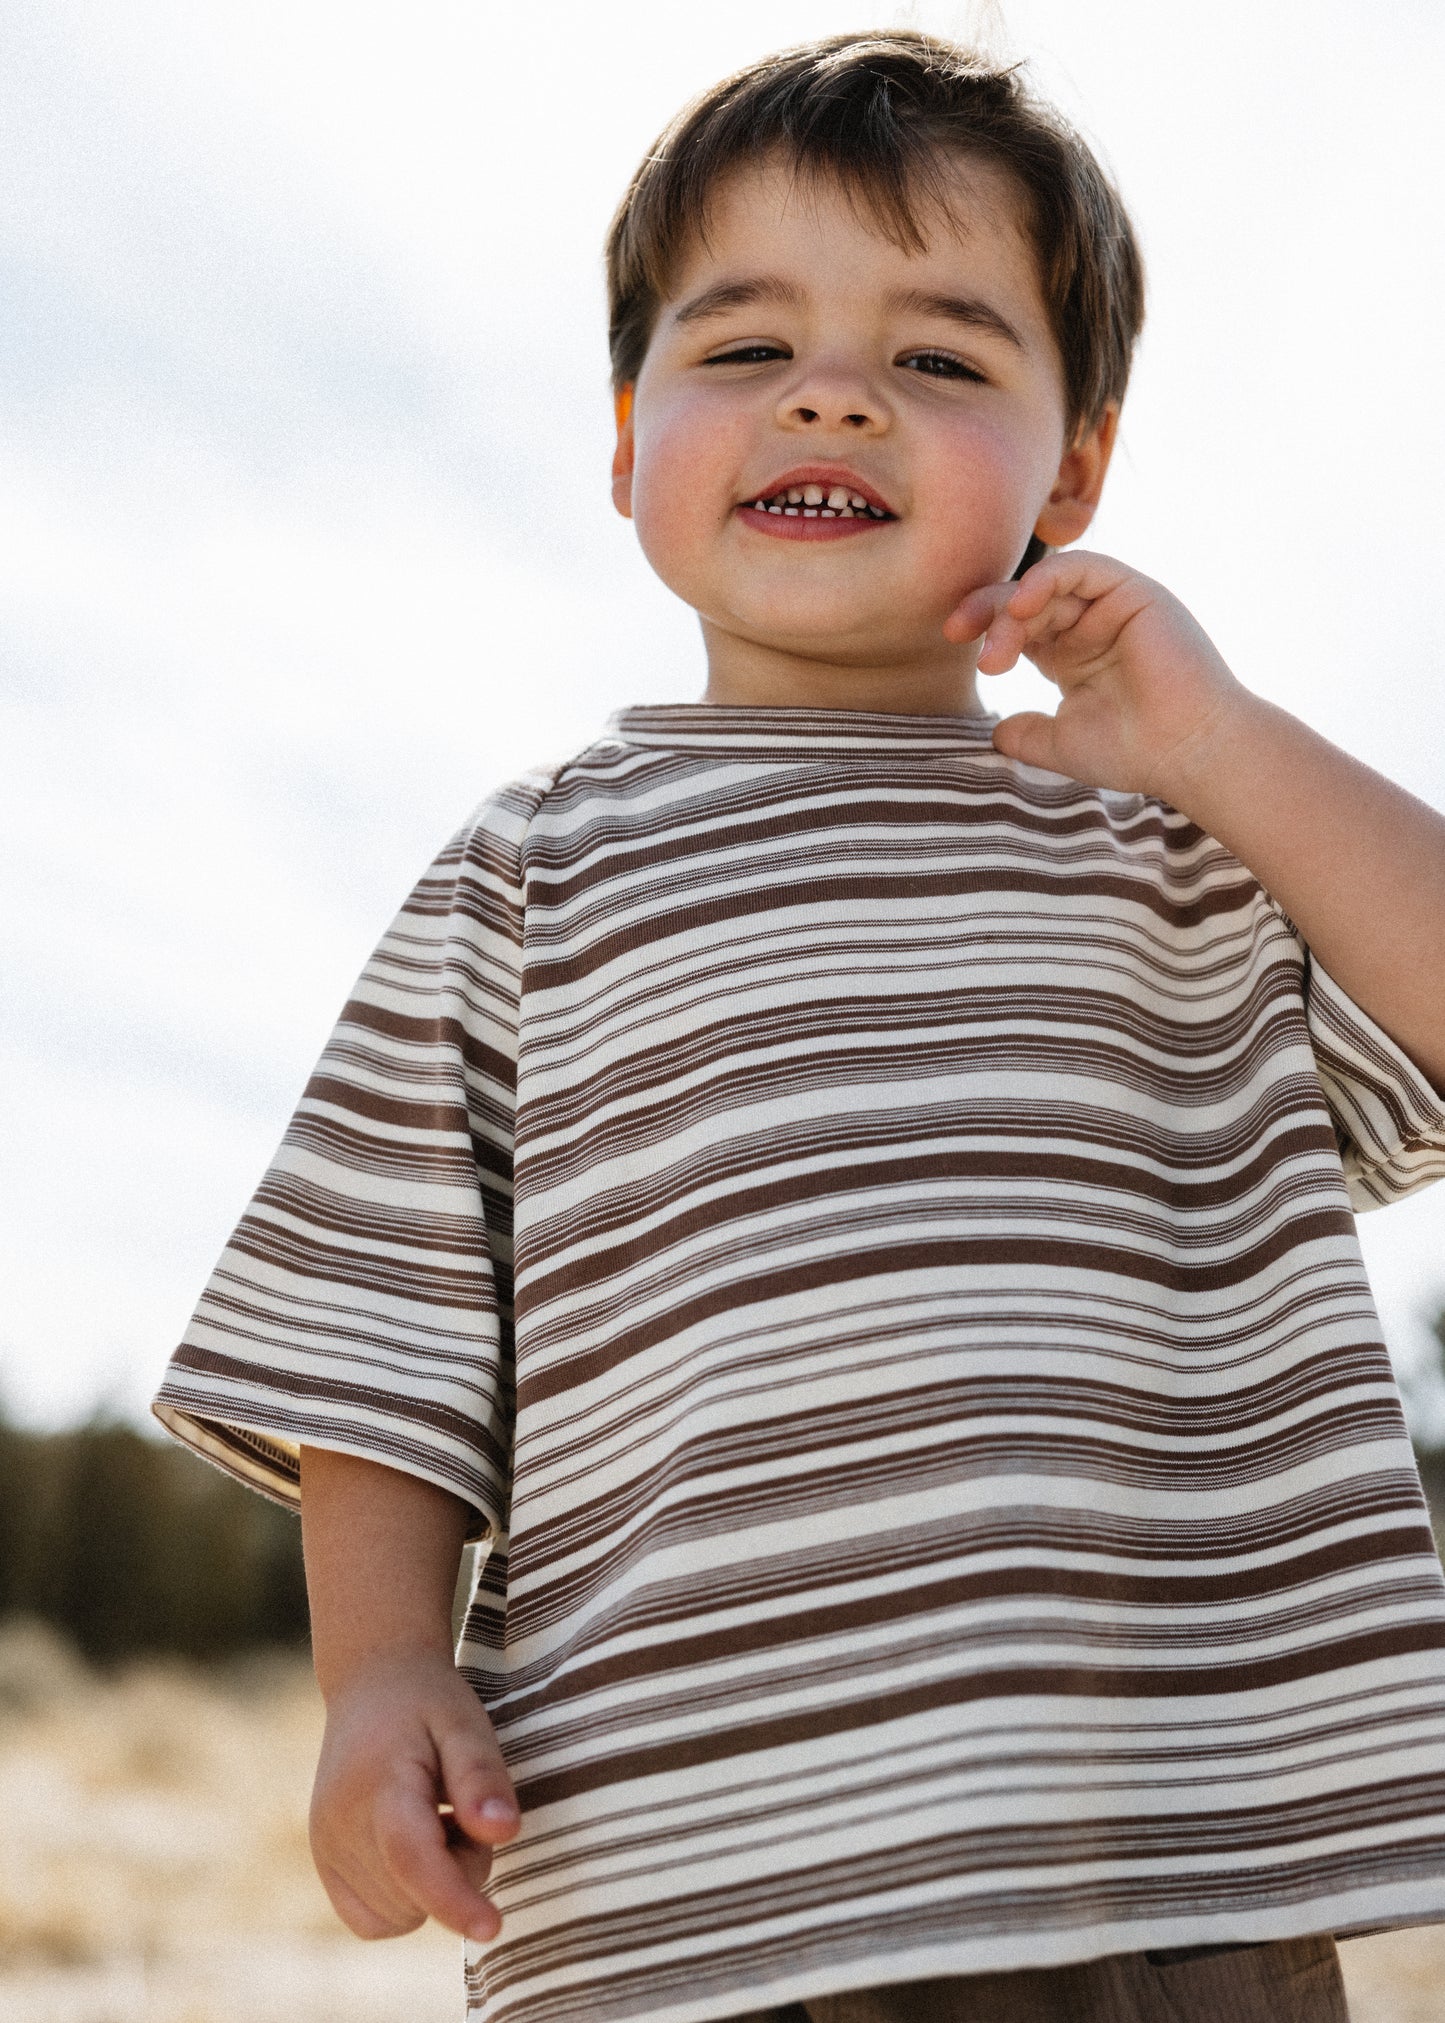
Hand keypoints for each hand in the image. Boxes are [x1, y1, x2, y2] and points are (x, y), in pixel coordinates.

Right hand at [308, 1646, 519, 1944]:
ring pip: (396, 1914)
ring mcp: (325, 1848)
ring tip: (437, 1819)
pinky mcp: (324, 1863)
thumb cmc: (429, 1704)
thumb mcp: (467, 1724)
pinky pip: (372, 1919)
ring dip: (431, 1884)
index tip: (492, 1928)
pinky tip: (414, 1846)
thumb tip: (504, 1833)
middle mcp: (338, 1825)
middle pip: (414, 1892)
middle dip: (458, 1869)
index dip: (454, 1900)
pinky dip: (403, 1899)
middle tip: (463, 1810)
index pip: (413, 1859)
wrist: (372, 1683)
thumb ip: (483, 1778)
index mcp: (378, 1785)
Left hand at [945, 551, 1250, 801]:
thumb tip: (995, 731)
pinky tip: (1024, 604)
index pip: (1017, 623)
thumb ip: (1025, 733)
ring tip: (998, 646)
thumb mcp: (1060, 743)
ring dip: (1014, 606)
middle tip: (960, 637)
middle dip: (988, 614)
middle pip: (1026, 599)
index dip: (984, 624)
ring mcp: (1113, 605)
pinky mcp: (1135, 592)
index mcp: (1070, 653)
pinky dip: (1049, 578)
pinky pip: (1084, 566)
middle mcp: (1090, 624)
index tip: (951, 639)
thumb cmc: (1133, 752)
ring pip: (1050, 583)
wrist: (1187, 753)